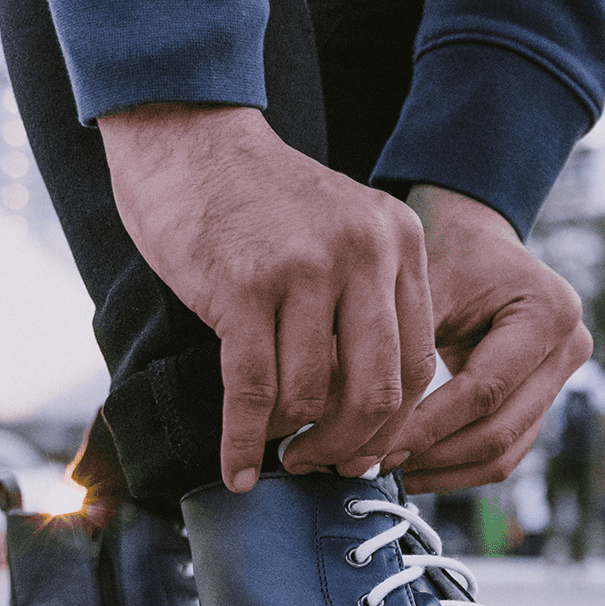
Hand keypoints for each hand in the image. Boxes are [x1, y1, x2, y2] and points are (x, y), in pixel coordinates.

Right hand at [98, 103, 435, 490]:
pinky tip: (239, 469)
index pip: (416, 363)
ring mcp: (304, 268)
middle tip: (326, 467)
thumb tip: (365, 413)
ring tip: (276, 446)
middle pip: (377, 390)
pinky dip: (244, 441)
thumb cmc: (259, 201)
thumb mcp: (340, 233)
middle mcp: (362, 252)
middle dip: (351, 446)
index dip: (392, 424)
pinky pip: (253, 391)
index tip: (366, 453)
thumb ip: (363, 303)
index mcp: (398, 241)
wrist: (188, 135)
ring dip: (290, 436)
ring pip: (312, 394)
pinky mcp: (243, 286)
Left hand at [391, 185, 591, 492]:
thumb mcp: (421, 286)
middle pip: (498, 431)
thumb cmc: (444, 253)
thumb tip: (348, 418)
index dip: (426, 427)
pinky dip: (455, 468)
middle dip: (430, 456)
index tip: (372, 446)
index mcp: (548, 312)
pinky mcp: (542, 403)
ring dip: (441, 471)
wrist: (475, 242)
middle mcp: (570, 349)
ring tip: (385, 472)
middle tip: (370, 466)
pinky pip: (502, 453)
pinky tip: (410, 468)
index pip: (482, 391)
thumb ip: (398, 349)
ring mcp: (562, 381)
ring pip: (502, 454)